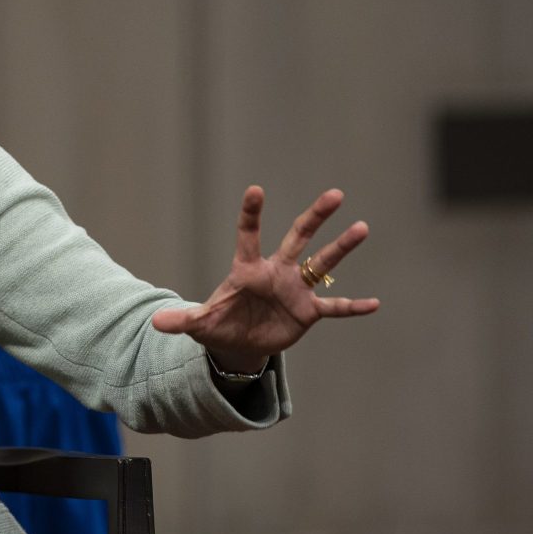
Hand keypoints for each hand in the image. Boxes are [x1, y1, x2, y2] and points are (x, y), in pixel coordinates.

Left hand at [151, 186, 379, 370]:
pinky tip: (375, 303)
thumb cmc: (218, 324)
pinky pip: (334, 307)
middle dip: (316, 216)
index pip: (248, 235)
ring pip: (322, 262)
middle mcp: (276, 272)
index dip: (251, 214)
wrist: (239, 344)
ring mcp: (295, 289)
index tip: (256, 189)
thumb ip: (183, 320)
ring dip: (341, 247)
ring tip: (362, 227)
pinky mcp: (307, 312)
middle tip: (335, 194)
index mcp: (247, 269)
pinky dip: (353, 306)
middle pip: (298, 237)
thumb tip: (157, 323)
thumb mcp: (199, 323)